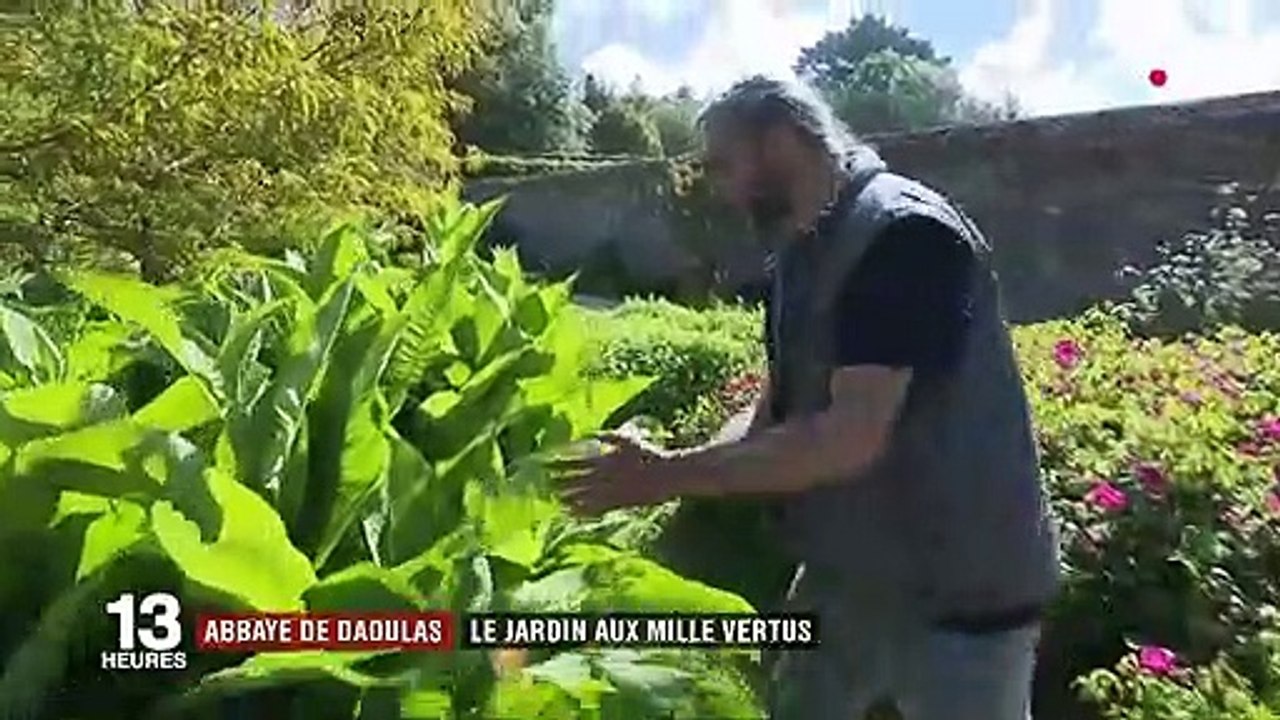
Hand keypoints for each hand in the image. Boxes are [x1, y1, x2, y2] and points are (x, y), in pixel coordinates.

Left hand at [556, 431, 676, 515]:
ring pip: (582, 495)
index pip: (575, 460)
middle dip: (558, 479)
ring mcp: (611, 491)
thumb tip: (591, 433)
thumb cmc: (649, 453)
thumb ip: (608, 436)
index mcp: (606, 458)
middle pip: (575, 479)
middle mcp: (606, 476)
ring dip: (567, 496)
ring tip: (554, 497)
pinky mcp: (617, 503)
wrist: (668, 474)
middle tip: (542, 480)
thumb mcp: (629, 438)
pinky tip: (570, 512)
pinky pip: (595, 508)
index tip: (544, 462)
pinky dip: (581, 510)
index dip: (559, 462)